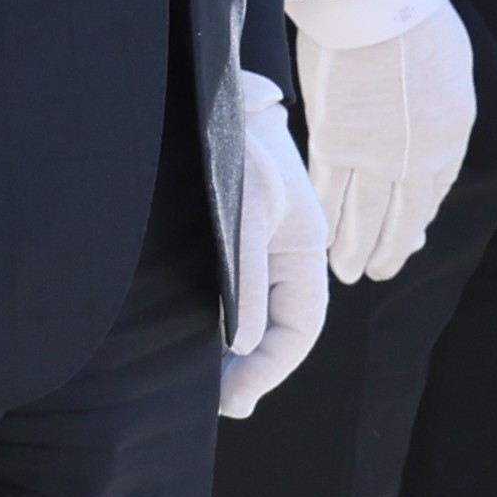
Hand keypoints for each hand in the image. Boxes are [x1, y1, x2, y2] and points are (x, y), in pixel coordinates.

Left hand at [217, 72, 330, 418]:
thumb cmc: (233, 146)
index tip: (235, 400)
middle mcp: (286, 251)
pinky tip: (193, 337)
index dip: (271, 369)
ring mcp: (259, 243)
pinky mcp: (229, 234)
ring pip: (254, 311)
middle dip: (253, 369)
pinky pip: (232, 291)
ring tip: (205, 383)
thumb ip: (246, 275)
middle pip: (280, 326)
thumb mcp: (244, 211)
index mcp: (303, 246)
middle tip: (219, 405)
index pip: (301, 327)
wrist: (212, 91)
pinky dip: (218, 320)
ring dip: (233, 349)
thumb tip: (241, 343)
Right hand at [285, 0, 481, 282]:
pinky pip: (328, 192)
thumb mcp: (451, 73)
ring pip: (363, 216)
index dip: (420, 221)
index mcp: (452, 136)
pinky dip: (324, 218)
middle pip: (403, 217)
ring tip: (347, 271)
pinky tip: (319, 236)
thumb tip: (428, 132)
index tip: (411, 238)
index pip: (436, 192)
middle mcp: (418, 157)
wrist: (382, 3)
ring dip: (354, 248)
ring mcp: (375, 154)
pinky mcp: (334, 142)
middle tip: (378, 272)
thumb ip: (440, 112)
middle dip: (390, 249)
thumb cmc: (418, 21)